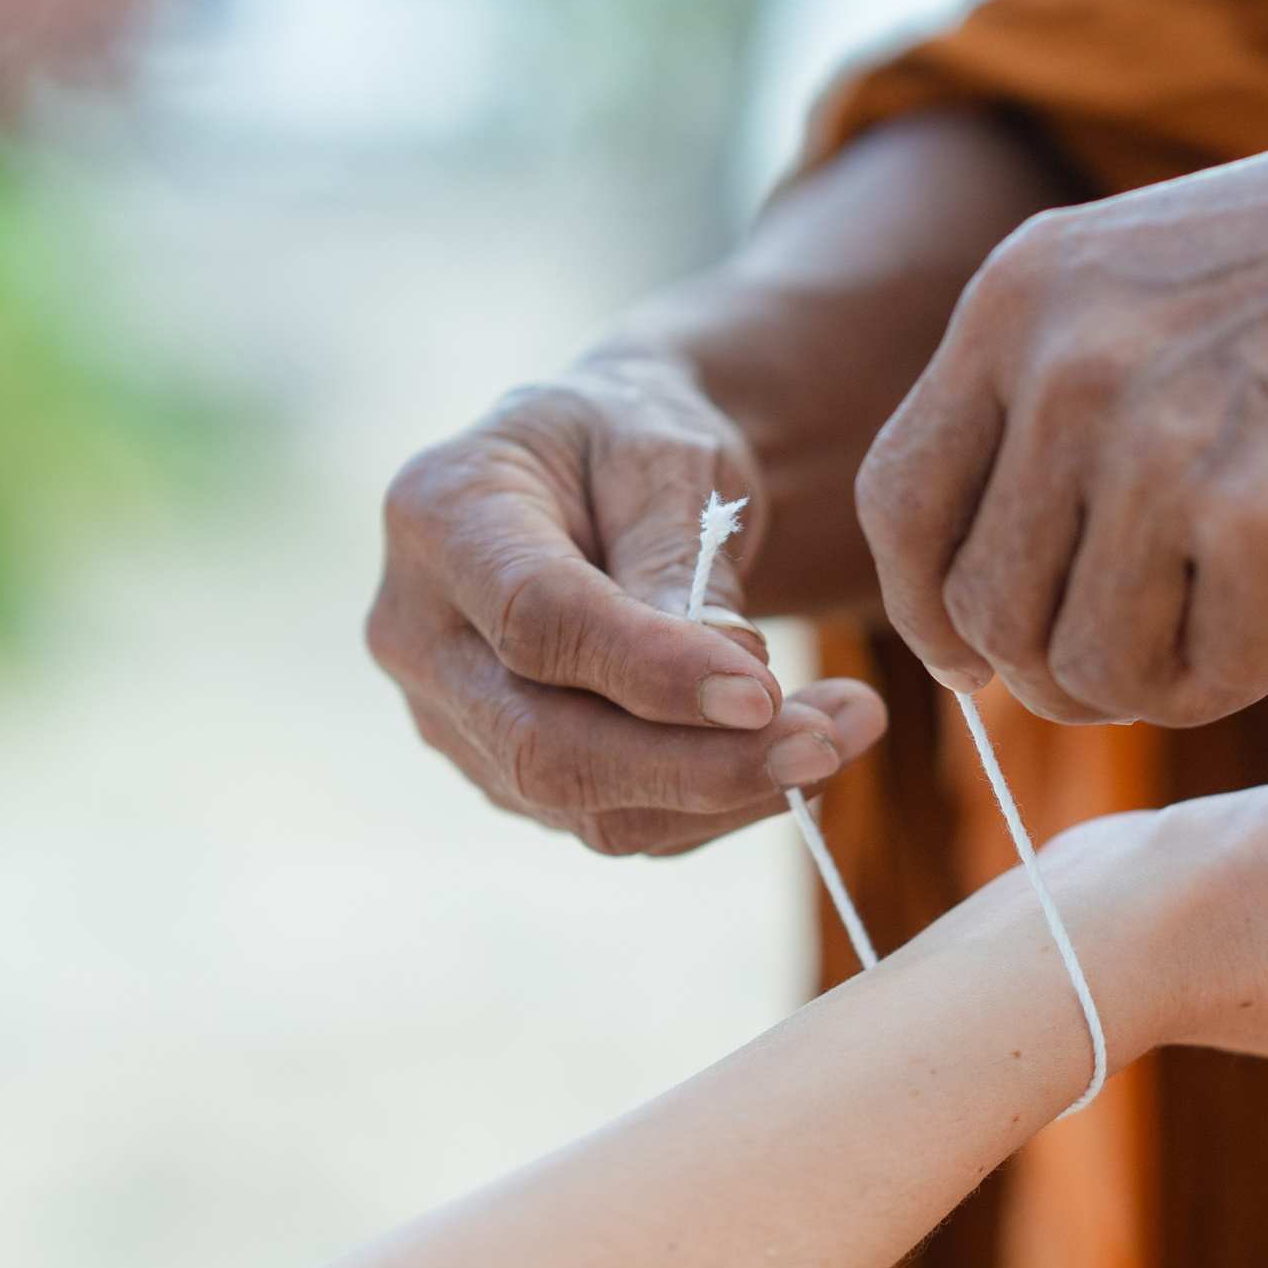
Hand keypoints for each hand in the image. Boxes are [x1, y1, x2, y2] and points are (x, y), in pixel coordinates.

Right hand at [372, 355, 886, 855]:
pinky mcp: (512, 777)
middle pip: (545, 746)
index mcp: (439, 516)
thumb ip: (681, 560)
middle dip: (701, 764)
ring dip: (733, 791)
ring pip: (589, 808)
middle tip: (833, 740)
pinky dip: (722, 803)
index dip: (649, 671)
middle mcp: (418, 634)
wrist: (605, 478)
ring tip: (848, 729)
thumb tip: (731, 680)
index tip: (766, 691)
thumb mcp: (669, 455)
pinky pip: (622, 822)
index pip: (533, 622)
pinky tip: (802, 753)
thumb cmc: (636, 445)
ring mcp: (455, 720)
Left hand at [857, 82, 1267, 726]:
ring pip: (1082, 670)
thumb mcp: (1152, 282)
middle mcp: (1068, 367)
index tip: (976, 655)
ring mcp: (1162, 446)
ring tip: (1228, 618)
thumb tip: (969, 601)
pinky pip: (1200, 683)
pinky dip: (1242, 674)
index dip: (927, 608)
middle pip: (986, 613)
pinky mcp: (1265, 525)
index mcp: (1020, 298)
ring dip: (1151, 680)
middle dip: (1052, 669)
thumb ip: (1047, 404)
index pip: (897, 503)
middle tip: (1139, 658)